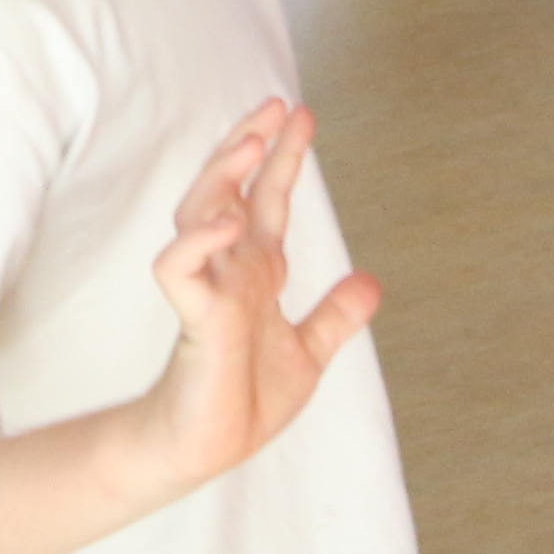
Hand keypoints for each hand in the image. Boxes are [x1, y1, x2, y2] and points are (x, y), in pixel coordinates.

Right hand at [138, 101, 378, 495]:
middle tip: (273, 105)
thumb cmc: (246, 400)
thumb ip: (334, 317)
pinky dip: (199, 241)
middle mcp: (230, 270)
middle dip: (248, 145)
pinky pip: (180, 268)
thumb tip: (372, 283)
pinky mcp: (193, 320)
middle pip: (230, 189)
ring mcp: (208, 290)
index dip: (284, 159)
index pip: (268, 200)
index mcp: (257, 272)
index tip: (301, 116)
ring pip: (200, 213)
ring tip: (249, 143)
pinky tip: (228, 219)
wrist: (209, 449)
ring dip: (222, 175)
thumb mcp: (308, 353)